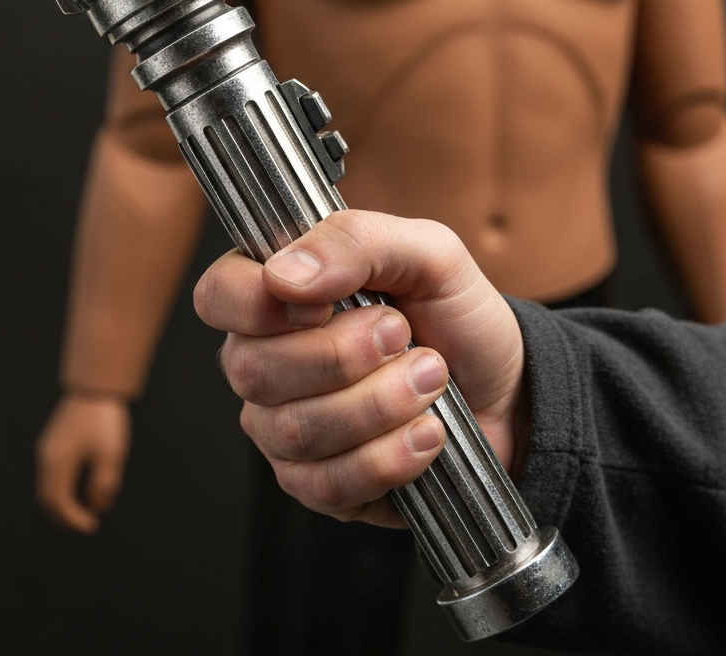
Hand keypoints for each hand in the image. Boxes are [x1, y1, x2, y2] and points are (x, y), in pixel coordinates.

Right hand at [35, 392, 130, 532]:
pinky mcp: (55, 440)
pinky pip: (54, 472)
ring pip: (50, 485)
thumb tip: (97, 505)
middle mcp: (47, 458)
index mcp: (57, 464)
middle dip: (65, 515)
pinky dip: (65, 486)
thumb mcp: (111, 456)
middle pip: (48, 498)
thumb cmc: (105, 421)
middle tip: (85, 524)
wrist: (96, 386)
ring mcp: (49, 448)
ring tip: (88, 507)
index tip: (92, 527)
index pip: (59, 503)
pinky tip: (83, 485)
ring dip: (65, 500)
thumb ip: (103, 486)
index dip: (74, 520)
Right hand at [194, 210, 526, 527]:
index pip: (219, 295)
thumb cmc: (456, 315)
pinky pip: (326, 484)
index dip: (259, 304)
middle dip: (344, 357)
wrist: (506, 390)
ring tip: (430, 379)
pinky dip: (390, 457)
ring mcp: (284, 427)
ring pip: (292, 430)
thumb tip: (285, 273)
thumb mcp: (428, 252)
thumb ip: (356, 242)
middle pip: (253, 370)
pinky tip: (426, 434)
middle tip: (404, 336)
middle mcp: (268, 360)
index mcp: (280, 293)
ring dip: (379, 405)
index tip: (325, 305)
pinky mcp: (316, 484)